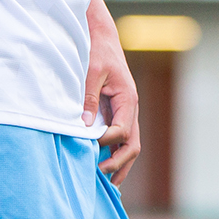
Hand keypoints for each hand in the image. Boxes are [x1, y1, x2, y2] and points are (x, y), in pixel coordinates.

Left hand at [85, 0, 141, 184]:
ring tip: (108, 182)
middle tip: (101, 175)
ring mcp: (126, 112)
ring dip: (120, 163)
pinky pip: (121, 138)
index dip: (106, 142)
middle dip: (119, 162)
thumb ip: (88, 99)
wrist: (102, 36)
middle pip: (132, 144)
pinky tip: (105, 166)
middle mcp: (130, 108)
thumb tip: (85, 127)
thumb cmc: (97, 51)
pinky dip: (116, 153)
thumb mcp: (90, 72)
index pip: (122, 131)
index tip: (89, 145)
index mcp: (128, 98)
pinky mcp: (117, 112)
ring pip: (130, 145)